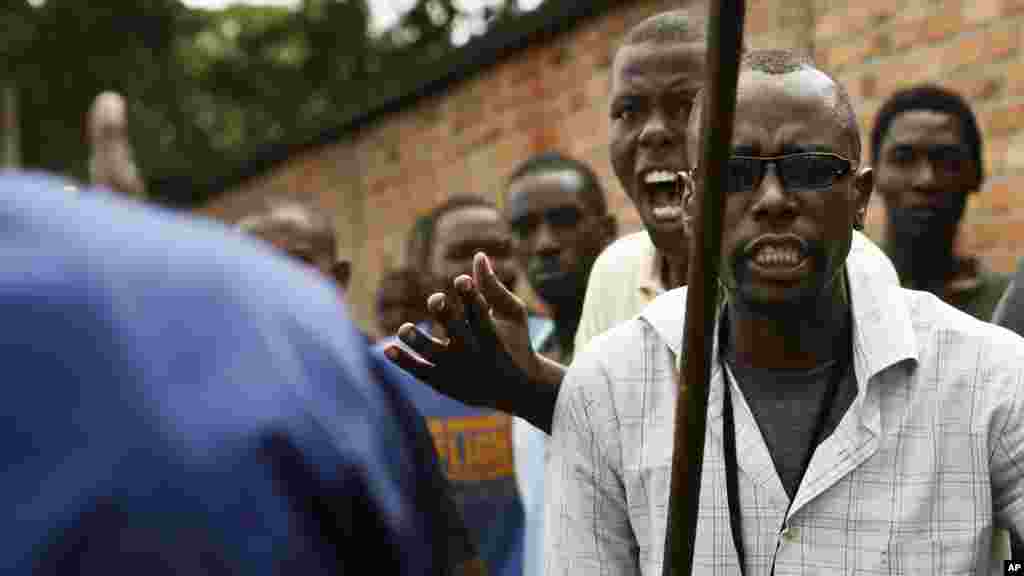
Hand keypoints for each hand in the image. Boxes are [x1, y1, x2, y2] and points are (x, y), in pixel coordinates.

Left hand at [383, 253, 558, 430]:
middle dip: (446, 316)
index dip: (470, 295)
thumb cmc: (516, 343)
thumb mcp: (513, 315)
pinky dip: (404, 361)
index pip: (480, 313)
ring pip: (433, 354)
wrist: (517, 390)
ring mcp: (457, 369)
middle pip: (457, 333)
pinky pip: (421, 371)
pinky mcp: (445, 382)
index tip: (461, 278)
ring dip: (417, 341)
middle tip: (436, 299)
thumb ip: (493, 287)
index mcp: (492, 335)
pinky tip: (388, 348)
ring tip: (404, 329)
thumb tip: (478, 255)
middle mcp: (474, 352)